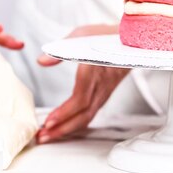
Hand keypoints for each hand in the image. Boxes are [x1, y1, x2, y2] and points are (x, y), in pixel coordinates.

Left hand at [36, 24, 128, 143]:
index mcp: (95, 71)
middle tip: (42, 137)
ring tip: (48, 135)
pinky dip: (75, 123)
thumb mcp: (80, 36)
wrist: (131, 40)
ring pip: (87, 116)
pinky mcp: (104, 94)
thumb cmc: (105, 36)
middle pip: (83, 114)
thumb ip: (60, 50)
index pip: (80, 98)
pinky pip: (90, 112)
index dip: (65, 112)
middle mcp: (102, 85)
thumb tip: (41, 61)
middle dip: (62, 128)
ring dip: (67, 129)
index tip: (48, 121)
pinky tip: (63, 127)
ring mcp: (105, 91)